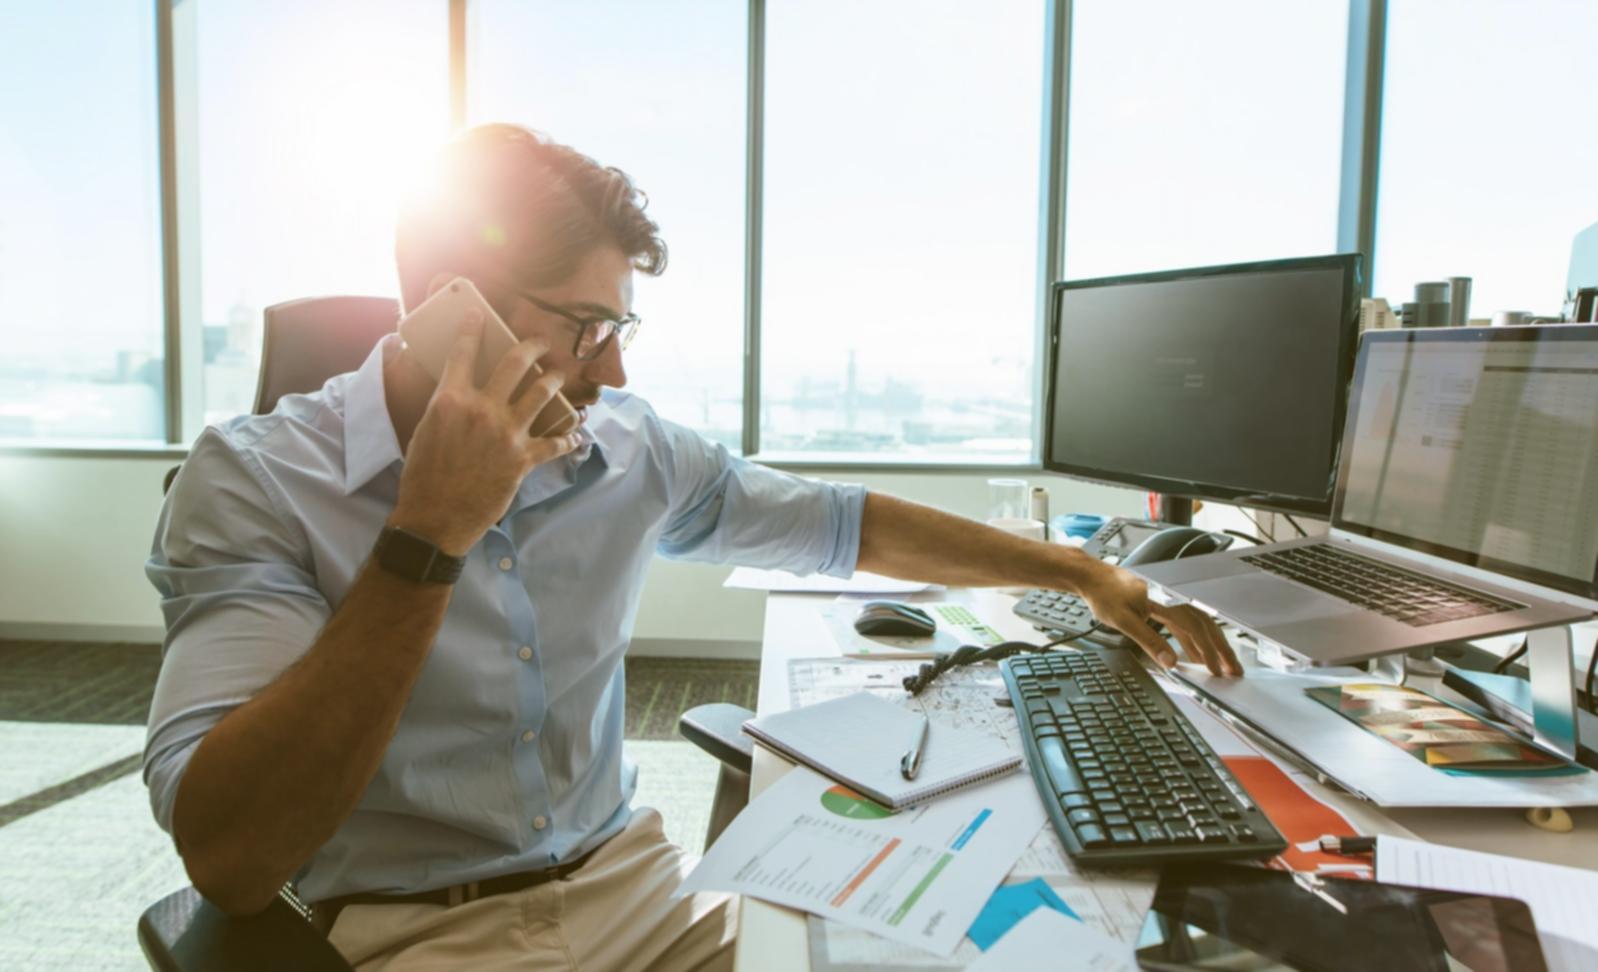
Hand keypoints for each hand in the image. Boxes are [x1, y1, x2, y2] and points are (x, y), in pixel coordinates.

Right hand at [389, 313, 580, 554]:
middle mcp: (482, 410)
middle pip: (516, 363)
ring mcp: (507, 433)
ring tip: (558, 376)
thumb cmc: (423, 476)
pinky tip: (573, 436)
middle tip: (542, 341)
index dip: (473, 329)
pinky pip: (555, 443)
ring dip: (554, 380)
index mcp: (450, 400)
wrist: (435, 518)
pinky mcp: (523, 459)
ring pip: (542, 393)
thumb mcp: (425, 430)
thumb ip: (445, 406)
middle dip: (533, 345)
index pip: (463, 353)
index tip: (480, 315)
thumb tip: (456, 392)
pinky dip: (566, 439)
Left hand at [1074, 564, 1241, 675]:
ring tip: (1221, 666)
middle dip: (1222, 649)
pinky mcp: (1163, 604)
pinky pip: (1185, 623)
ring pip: (1198, 625)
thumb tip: (1169, 661)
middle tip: (1234, 670)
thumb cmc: (1105, 593)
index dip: (1208, 651)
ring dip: (1210, 646)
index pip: (1196, 629)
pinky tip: (1195, 655)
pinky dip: (1193, 640)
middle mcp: (1174, 598)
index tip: (1216, 671)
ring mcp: (1170, 600)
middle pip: (1206, 625)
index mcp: (1168, 599)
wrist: (1093, 577)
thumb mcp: (1124, 621)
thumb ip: (1149, 641)